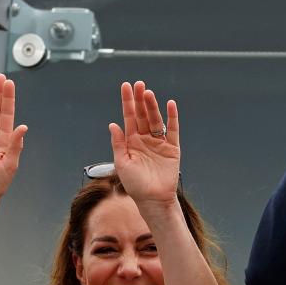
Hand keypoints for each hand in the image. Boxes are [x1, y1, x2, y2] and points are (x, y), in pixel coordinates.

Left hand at [108, 81, 180, 206]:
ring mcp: (158, 142)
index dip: (127, 102)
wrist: (152, 199)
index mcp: (131, 142)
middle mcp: (145, 139)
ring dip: (152, 106)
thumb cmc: (135, 185)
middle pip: (142, 115)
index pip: (128, 117)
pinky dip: (172, 117)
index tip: (126, 86)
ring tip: (149, 94)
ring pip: (155, 119)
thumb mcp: (122, 163)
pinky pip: (172, 129)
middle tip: (139, 84)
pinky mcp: (172, 148)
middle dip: (140, 100)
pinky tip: (170, 105)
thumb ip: (118, 144)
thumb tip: (112, 124)